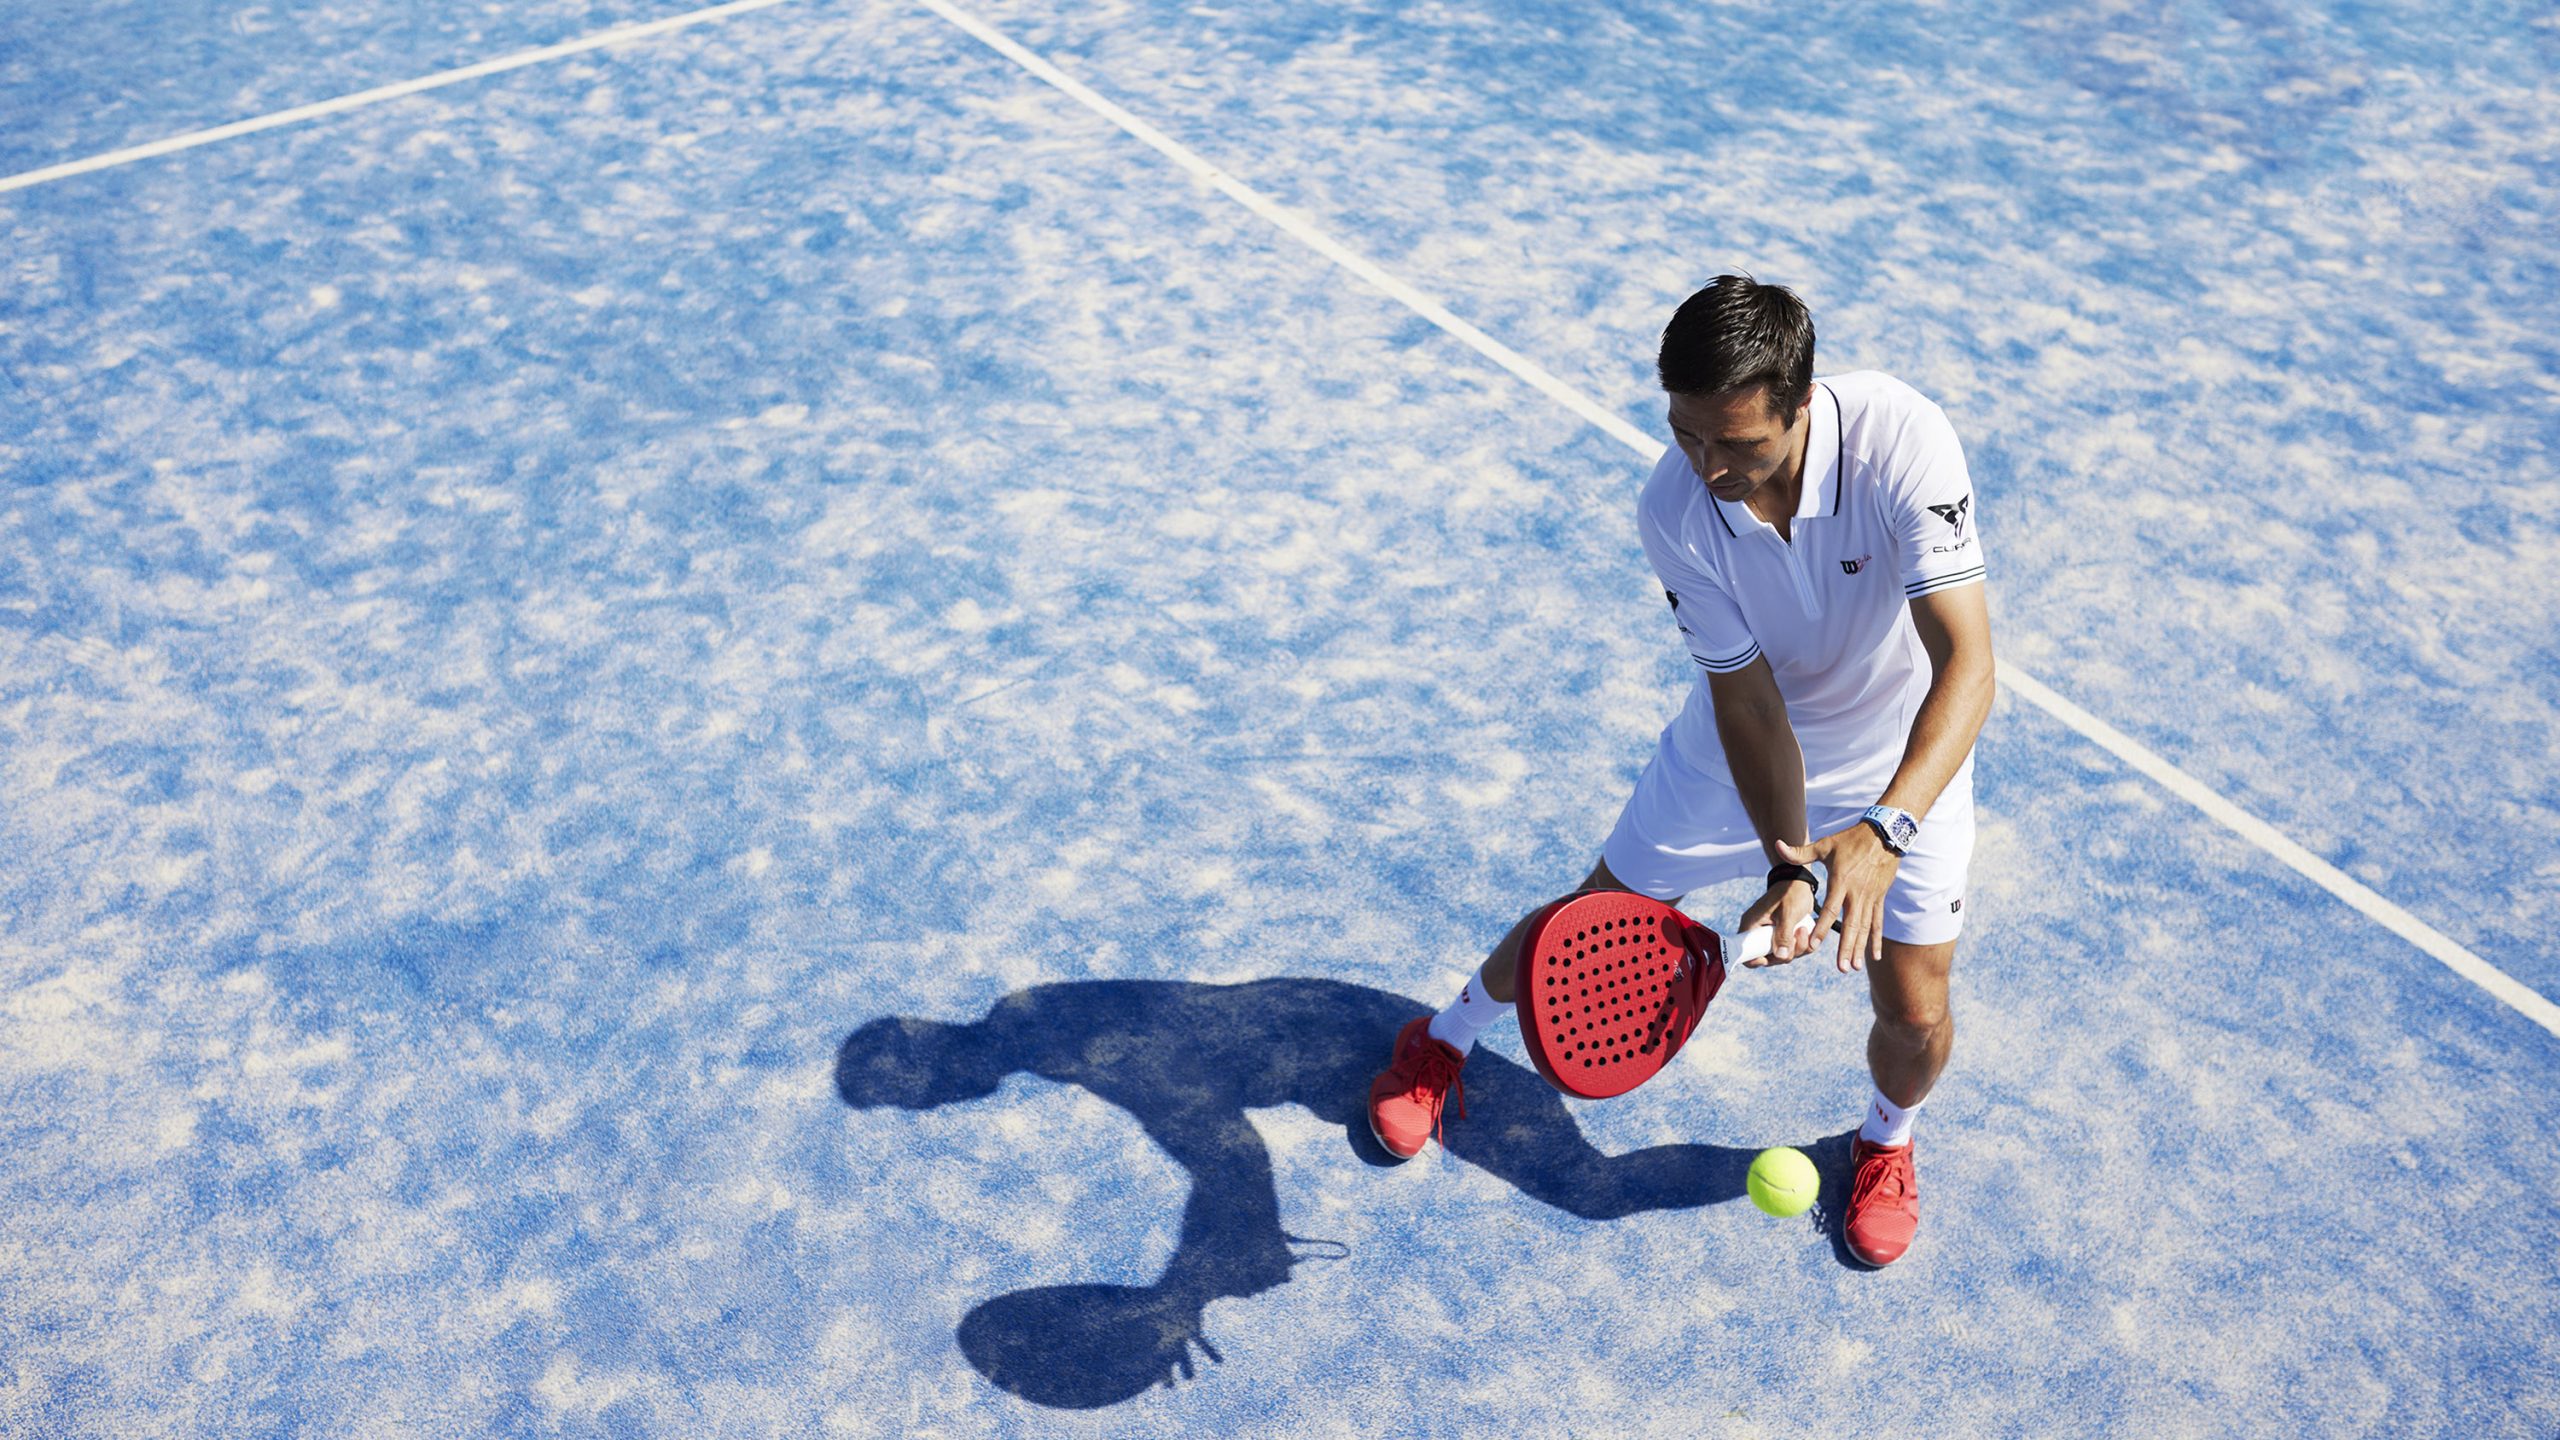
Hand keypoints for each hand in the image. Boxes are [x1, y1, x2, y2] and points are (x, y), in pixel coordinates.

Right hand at [1733, 880, 1818, 967]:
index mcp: (1751, 926)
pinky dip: (1802, 946)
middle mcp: (1759, 933)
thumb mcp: (1787, 914)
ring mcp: (1772, 935)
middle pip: (1768, 958)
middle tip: (1796, 937)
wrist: (1799, 881)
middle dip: (1785, 954)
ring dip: (1797, 949)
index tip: (1772, 957)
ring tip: (1804, 930)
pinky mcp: (1783, 935)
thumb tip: (1781, 956)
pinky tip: (1806, 932)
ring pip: (1783, 955)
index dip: (1757, 961)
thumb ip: (1783, 935)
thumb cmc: (1790, 893)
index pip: (1746, 954)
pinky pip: (1792, 950)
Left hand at [1775, 823, 1902, 971]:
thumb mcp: (1825, 844)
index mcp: (1841, 881)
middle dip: (1845, 948)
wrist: (1884, 835)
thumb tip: (1777, 845)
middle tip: (1841, 968)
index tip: (1813, 945)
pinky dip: (1876, 940)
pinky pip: (1877, 922)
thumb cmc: (1851, 840)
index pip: (1830, 909)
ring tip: (1854, 968)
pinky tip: (1874, 957)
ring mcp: (1870, 897)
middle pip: (1850, 925)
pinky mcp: (1879, 898)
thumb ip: (1800, 852)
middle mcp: (1857, 893)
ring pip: (1864, 928)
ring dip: (1859, 948)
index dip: (1821, 928)